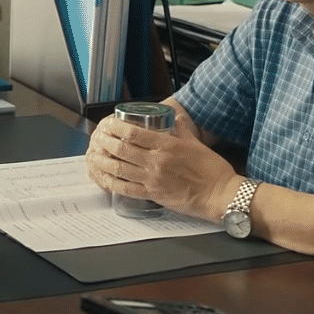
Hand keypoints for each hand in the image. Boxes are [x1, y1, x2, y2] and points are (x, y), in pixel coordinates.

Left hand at [85, 115, 240, 220]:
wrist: (220, 195)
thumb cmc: (212, 170)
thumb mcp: (196, 143)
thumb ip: (182, 129)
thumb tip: (174, 118)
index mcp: (167, 146)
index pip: (134, 133)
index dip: (116, 128)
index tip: (107, 124)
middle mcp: (156, 161)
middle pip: (121, 149)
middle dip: (105, 142)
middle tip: (96, 138)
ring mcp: (153, 179)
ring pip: (119, 169)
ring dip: (102, 162)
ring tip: (93, 156)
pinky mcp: (153, 195)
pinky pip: (125, 188)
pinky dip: (110, 182)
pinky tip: (102, 177)